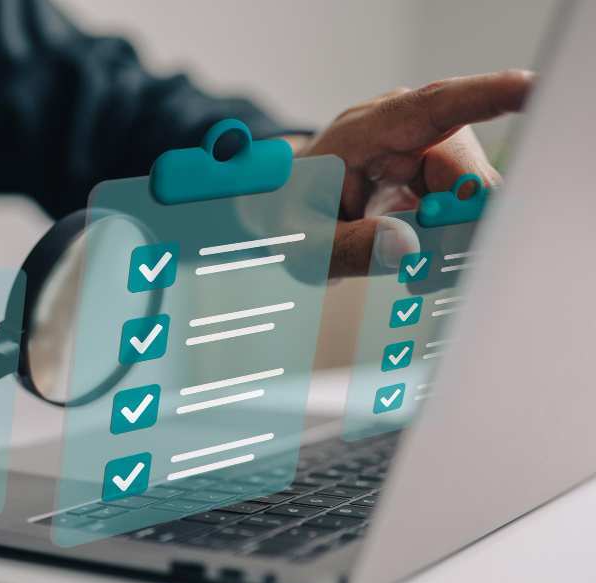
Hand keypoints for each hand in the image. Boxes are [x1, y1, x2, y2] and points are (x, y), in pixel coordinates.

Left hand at [283, 70, 531, 276]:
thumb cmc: (284, 216)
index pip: (432, 107)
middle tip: (423, 271)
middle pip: (465, 172)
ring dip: (452, 240)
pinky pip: (464, 207)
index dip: (482, 97)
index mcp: (365, 132)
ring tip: (413, 271)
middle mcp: (403, 131)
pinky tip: (420, 263)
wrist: (278, 208)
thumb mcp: (302, 242)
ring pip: (472, 195)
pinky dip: (449, 241)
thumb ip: (348, 247)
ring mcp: (422, 150)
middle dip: (456, 227)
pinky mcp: (433, 173)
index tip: (526, 89)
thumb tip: (407, 249)